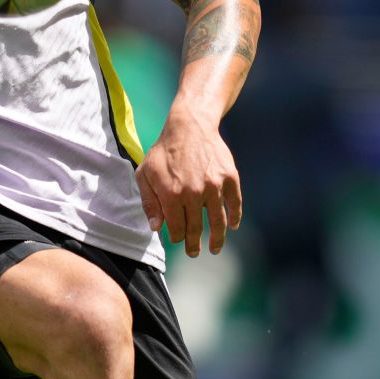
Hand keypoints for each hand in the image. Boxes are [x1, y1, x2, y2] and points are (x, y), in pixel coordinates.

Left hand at [137, 111, 244, 258]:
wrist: (190, 125)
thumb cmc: (164, 151)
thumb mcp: (145, 174)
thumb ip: (149, 202)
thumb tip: (156, 228)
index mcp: (172, 195)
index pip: (177, 228)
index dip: (177, 238)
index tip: (177, 240)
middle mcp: (194, 193)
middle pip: (196, 229)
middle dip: (194, 245)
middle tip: (194, 253)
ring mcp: (214, 186)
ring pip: (218, 221)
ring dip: (217, 239)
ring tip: (215, 248)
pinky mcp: (229, 178)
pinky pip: (235, 203)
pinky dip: (235, 217)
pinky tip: (233, 226)